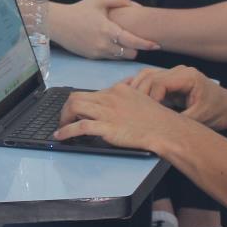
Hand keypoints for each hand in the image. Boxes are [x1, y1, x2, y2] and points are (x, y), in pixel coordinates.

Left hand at [53, 82, 176, 152]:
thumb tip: (119, 92)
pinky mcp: (107, 127)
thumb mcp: (142, 98)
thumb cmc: (157, 118)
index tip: (77, 113)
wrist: (165, 129)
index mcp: (117, 90)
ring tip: (61, 128)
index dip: (80, 103)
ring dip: (63, 118)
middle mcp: (110, 97)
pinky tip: (60, 136)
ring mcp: (107, 112)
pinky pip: (79, 127)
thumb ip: (128, 95)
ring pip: (74, 107)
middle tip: (65, 120)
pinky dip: (66, 131)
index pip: (91, 93)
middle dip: (66, 109)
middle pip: (76, 97)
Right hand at [67, 0, 158, 59]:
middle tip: (137, 41)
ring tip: (126, 43)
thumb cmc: (80, 9)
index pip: (132, 41)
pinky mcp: (92, 57)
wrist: (58, 23)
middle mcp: (103, 44)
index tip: (156, 45)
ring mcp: (97, 52)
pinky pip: (109, 58)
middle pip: (130, 53)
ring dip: (125, 51)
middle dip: (135, 48)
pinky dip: (113, 52)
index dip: (146, 44)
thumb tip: (135, 4)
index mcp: (108, 29)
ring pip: (120, 58)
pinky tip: (112, 44)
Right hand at [128, 65, 226, 130]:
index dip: (149, 98)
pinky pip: (150, 79)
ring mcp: (174, 74)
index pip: (159, 82)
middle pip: (149, 77)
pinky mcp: (170, 80)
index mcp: (188, 77)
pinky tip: (129, 95)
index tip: (146, 114)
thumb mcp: (199, 119)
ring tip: (128, 105)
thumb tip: (156, 124)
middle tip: (132, 112)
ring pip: (146, 76)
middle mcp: (179, 71)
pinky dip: (140, 86)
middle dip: (139, 94)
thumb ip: (177, 120)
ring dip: (136, 89)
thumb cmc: (218, 112)